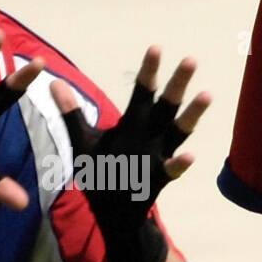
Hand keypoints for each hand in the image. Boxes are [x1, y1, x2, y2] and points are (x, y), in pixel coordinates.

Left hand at [50, 47, 209, 261]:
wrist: (112, 213)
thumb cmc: (101, 173)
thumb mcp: (83, 142)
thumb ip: (72, 113)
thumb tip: (54, 83)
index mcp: (133, 124)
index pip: (142, 93)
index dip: (148, 71)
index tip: (156, 47)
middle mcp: (149, 136)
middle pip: (166, 105)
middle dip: (178, 84)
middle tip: (191, 60)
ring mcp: (156, 157)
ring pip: (177, 133)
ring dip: (191, 115)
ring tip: (206, 95)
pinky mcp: (156, 180)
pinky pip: (171, 171)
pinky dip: (179, 164)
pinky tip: (190, 156)